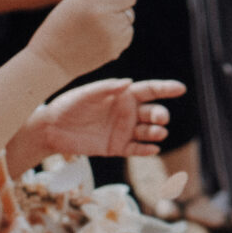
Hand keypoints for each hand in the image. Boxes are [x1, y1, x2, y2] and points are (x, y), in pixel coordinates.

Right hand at [26, 0, 139, 79]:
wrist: (51, 60)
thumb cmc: (61, 27)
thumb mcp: (72, 2)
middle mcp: (102, 10)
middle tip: (108, 7)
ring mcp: (111, 28)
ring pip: (130, 15)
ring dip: (119, 19)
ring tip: (96, 28)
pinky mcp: (117, 44)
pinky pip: (128, 32)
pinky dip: (118, 34)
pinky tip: (99, 39)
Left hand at [27, 78, 184, 157]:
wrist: (50, 130)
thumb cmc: (68, 106)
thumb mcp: (85, 94)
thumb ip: (106, 88)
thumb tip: (128, 82)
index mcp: (124, 96)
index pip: (150, 91)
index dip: (166, 88)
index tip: (180, 89)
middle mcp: (128, 113)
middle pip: (154, 113)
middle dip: (161, 115)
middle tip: (159, 118)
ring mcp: (124, 131)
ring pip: (149, 132)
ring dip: (157, 132)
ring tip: (156, 133)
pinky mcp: (118, 148)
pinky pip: (137, 149)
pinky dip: (147, 150)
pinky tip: (152, 149)